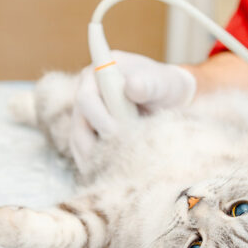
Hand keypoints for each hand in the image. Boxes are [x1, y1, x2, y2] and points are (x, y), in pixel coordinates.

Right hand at [70, 50, 195, 169]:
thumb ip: (147, 83)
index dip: (99, 118)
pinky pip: (85, 152)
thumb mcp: (161, 82)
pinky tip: (111, 175)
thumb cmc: (165, 86)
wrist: (169, 100)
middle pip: (79, 124)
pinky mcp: (89, 133)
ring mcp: (85, 114)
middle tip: (125, 152)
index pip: (86, 98)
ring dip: (95, 158)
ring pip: (78, 141)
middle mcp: (86, 92)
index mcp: (98, 73)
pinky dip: (96, 165)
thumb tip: (132, 86)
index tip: (119, 132)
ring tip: (118, 169)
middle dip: (100, 141)